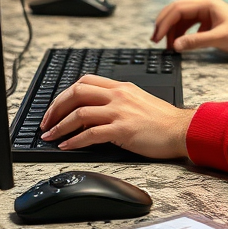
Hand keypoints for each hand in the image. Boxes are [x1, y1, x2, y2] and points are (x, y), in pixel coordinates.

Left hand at [39, 75, 193, 158]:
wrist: (181, 130)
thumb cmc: (162, 120)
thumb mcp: (138, 100)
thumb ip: (117, 101)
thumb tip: (94, 112)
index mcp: (121, 87)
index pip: (85, 82)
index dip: (65, 94)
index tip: (55, 107)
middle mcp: (118, 95)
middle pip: (77, 93)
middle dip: (56, 107)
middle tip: (46, 122)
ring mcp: (120, 112)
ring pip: (79, 113)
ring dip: (60, 126)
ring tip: (50, 136)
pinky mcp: (122, 130)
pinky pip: (90, 134)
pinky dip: (74, 141)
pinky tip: (66, 146)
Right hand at [152, 0, 227, 53]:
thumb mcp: (219, 39)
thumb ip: (196, 41)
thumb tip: (176, 45)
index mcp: (207, 4)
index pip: (178, 9)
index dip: (165, 23)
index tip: (157, 37)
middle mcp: (205, 5)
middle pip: (177, 10)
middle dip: (164, 24)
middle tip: (155, 39)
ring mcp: (207, 13)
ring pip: (182, 18)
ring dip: (173, 30)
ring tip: (167, 45)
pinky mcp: (209, 21)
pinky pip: (190, 24)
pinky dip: (182, 33)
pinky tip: (179, 43)